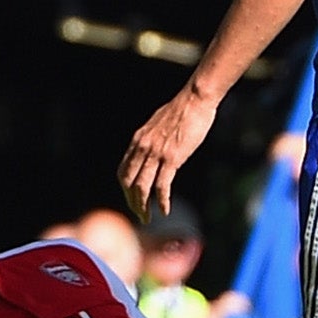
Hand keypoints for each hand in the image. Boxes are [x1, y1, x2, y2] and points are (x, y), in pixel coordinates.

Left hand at [118, 86, 217, 221]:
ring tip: (147, 217)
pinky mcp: (172, 158)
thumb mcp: (159, 125)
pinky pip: (162, 185)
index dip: (126, 189)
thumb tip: (153, 150)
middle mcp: (143, 148)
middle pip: (129, 182)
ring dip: (143, 206)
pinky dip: (162, 200)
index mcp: (138, 140)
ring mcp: (156, 153)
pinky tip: (165, 210)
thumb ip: (152, 140)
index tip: (132, 200)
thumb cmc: (182, 110)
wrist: (194, 99)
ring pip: (142, 187)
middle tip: (139, 215)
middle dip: (132, 202)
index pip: (124, 171)